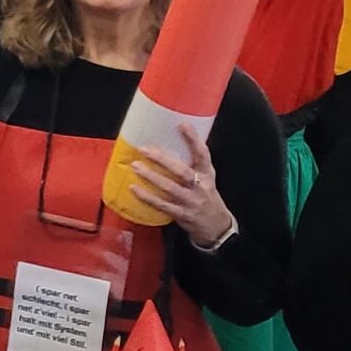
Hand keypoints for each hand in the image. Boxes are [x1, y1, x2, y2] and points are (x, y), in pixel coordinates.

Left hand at [126, 124, 232, 247]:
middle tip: (144, 149)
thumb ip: (191, 163)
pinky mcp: (182, 214)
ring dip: (151, 177)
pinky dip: (147, 197)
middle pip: (182, 171)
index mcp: (207, 174)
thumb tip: (169, 141)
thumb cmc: (205, 195)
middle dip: (163, 160)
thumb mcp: (205, 177)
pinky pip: (162, 205)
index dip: (194, 139)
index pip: (203, 154)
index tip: (182, 125)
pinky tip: (134, 189)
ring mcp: (191, 201)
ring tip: (135, 166)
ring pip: (170, 188)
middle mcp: (200, 186)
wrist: (216, 226)